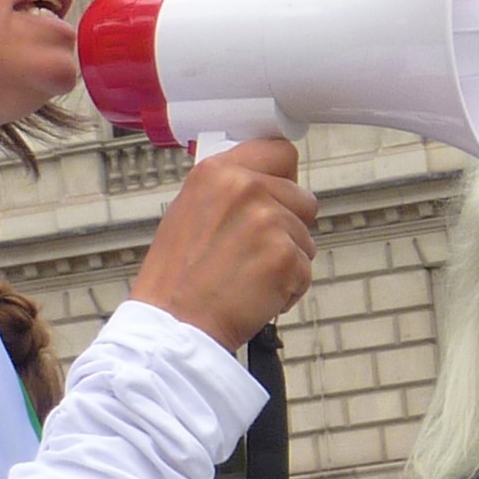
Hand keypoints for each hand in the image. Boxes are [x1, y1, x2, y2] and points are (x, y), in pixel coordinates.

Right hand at [130, 139, 317, 350]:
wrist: (173, 326)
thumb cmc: (176, 280)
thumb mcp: (188, 212)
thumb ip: (228, 192)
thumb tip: (264, 184)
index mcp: (217, 172)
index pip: (279, 152)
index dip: (283, 178)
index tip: (279, 193)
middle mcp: (246, 187)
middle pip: (302, 198)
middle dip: (288, 225)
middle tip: (254, 251)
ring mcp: (269, 221)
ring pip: (305, 238)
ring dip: (286, 260)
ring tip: (247, 277)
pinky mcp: (285, 256)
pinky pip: (305, 271)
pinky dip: (288, 290)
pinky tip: (255, 296)